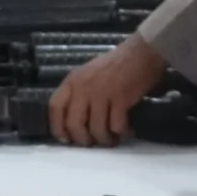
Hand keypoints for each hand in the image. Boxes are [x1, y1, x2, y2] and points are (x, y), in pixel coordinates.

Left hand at [48, 35, 170, 146]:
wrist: (141, 53)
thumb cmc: (115, 65)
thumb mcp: (87, 74)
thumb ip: (78, 93)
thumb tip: (72, 121)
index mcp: (72, 80)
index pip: (55, 108)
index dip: (57, 127)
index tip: (65, 139)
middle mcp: (83, 87)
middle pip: (74, 124)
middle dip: (83, 139)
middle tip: (92, 142)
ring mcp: (101, 93)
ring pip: (95, 129)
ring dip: (104, 139)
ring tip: (112, 138)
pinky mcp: (120, 99)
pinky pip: (115, 126)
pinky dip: (121, 133)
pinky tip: (126, 130)